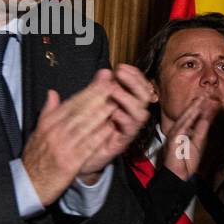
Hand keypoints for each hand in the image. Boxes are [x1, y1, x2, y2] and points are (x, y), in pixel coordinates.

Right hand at [22, 70, 116, 205]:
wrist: (28, 183)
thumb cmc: (35, 157)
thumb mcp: (38, 131)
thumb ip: (48, 112)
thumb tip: (53, 93)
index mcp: (48, 123)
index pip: (72, 103)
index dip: (89, 91)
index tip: (102, 82)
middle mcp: (55, 132)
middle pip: (80, 111)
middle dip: (98, 97)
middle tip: (113, 86)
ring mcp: (62, 146)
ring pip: (85, 125)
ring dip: (101, 113)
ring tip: (116, 102)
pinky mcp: (70, 162)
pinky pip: (87, 146)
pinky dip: (99, 136)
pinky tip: (110, 129)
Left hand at [78, 64, 153, 180]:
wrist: (79, 157)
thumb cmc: (86, 129)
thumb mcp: (90, 105)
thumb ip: (97, 89)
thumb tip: (104, 71)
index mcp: (124, 104)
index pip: (138, 86)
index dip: (134, 75)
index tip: (121, 67)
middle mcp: (129, 115)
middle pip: (144, 96)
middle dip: (134, 82)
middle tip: (120, 73)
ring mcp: (128, 128)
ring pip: (141, 112)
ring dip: (129, 99)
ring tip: (114, 91)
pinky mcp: (122, 141)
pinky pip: (130, 129)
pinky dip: (124, 119)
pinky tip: (114, 112)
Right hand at [161, 94, 217, 180]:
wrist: (179, 176)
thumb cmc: (187, 162)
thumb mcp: (199, 142)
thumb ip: (201, 129)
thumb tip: (207, 116)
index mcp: (183, 130)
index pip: (192, 115)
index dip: (200, 106)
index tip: (209, 97)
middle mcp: (178, 130)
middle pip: (189, 113)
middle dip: (198, 103)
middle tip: (207, 93)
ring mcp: (175, 133)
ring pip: (185, 117)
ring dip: (194, 107)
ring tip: (203, 98)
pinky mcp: (173, 139)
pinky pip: (182, 126)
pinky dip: (189, 118)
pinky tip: (195, 110)